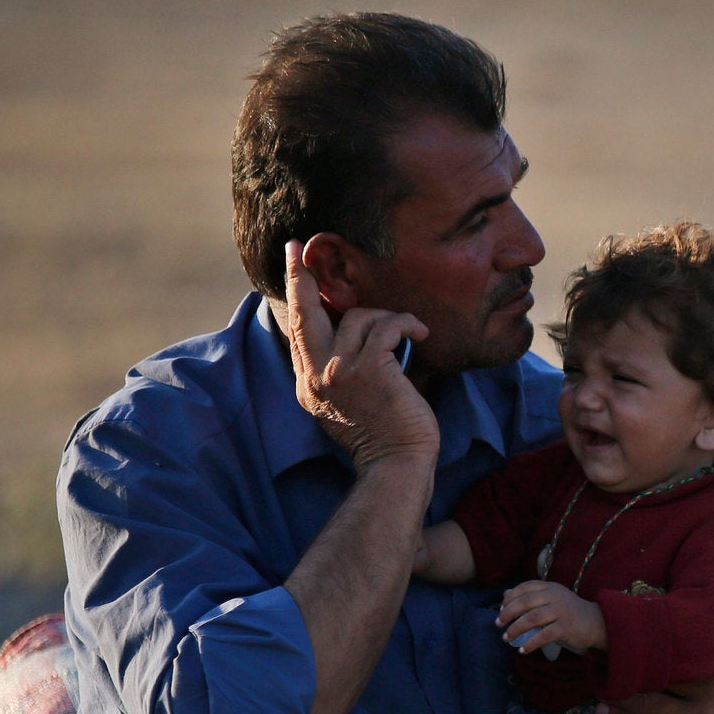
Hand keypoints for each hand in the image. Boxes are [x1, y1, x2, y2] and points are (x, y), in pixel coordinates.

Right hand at [284, 240, 437, 470]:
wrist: (397, 465)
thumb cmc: (385, 439)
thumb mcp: (347, 405)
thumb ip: (338, 373)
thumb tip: (351, 336)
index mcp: (309, 385)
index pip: (297, 331)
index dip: (294, 296)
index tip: (292, 265)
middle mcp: (317, 375)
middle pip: (303, 312)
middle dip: (300, 276)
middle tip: (300, 248)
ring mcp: (339, 370)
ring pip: (358, 317)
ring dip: (389, 319)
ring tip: (410, 333)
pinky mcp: (368, 368)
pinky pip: (387, 326)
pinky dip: (407, 324)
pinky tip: (421, 334)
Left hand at [498, 581, 605, 654]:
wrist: (597, 622)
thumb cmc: (569, 611)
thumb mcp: (551, 598)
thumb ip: (530, 595)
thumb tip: (505, 594)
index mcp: (550, 587)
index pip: (525, 587)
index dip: (510, 597)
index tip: (501, 609)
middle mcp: (555, 596)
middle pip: (526, 602)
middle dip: (508, 613)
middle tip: (499, 623)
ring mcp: (561, 611)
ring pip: (533, 618)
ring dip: (516, 628)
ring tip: (506, 637)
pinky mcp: (566, 627)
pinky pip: (544, 635)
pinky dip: (531, 643)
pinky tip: (522, 650)